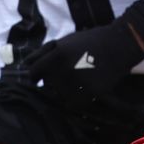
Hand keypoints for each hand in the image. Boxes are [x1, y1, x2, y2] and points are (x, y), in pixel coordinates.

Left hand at [17, 20, 143, 105]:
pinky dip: (78, 99)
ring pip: (61, 96)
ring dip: (66, 91)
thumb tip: (24, 66)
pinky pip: (76, 103)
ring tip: (79, 78)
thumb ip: (43, 52)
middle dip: (54, 82)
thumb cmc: (89, 41)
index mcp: (56, 55)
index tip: (39, 79)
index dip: (36, 76)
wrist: (119, 44)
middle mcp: (65, 69)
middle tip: (68, 74)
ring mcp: (78, 82)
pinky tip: (85, 87)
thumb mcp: (63, 41)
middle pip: (49, 85)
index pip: (34, 72)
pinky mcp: (92, 92)